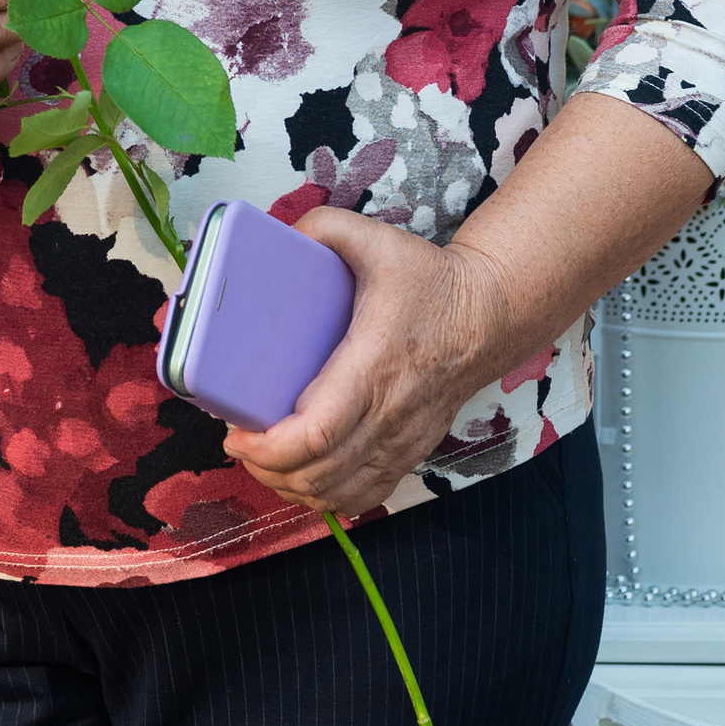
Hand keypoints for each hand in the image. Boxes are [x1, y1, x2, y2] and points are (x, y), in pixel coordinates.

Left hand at [218, 207, 520, 517]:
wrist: (489, 317)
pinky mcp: (410, 452)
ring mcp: (402, 441)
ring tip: (262, 461)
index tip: (236, 435)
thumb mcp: (377, 240)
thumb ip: (324, 228)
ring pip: (338, 492)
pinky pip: (364, 496)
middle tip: (237, 443)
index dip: (268, 448)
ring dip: (292, 487)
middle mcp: (389, 414)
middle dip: (266, 469)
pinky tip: (303, 479)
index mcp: (373, 367)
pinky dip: (326, 498)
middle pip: (319, 473)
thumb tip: (280, 235)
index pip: (316, 433)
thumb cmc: (430, 283)